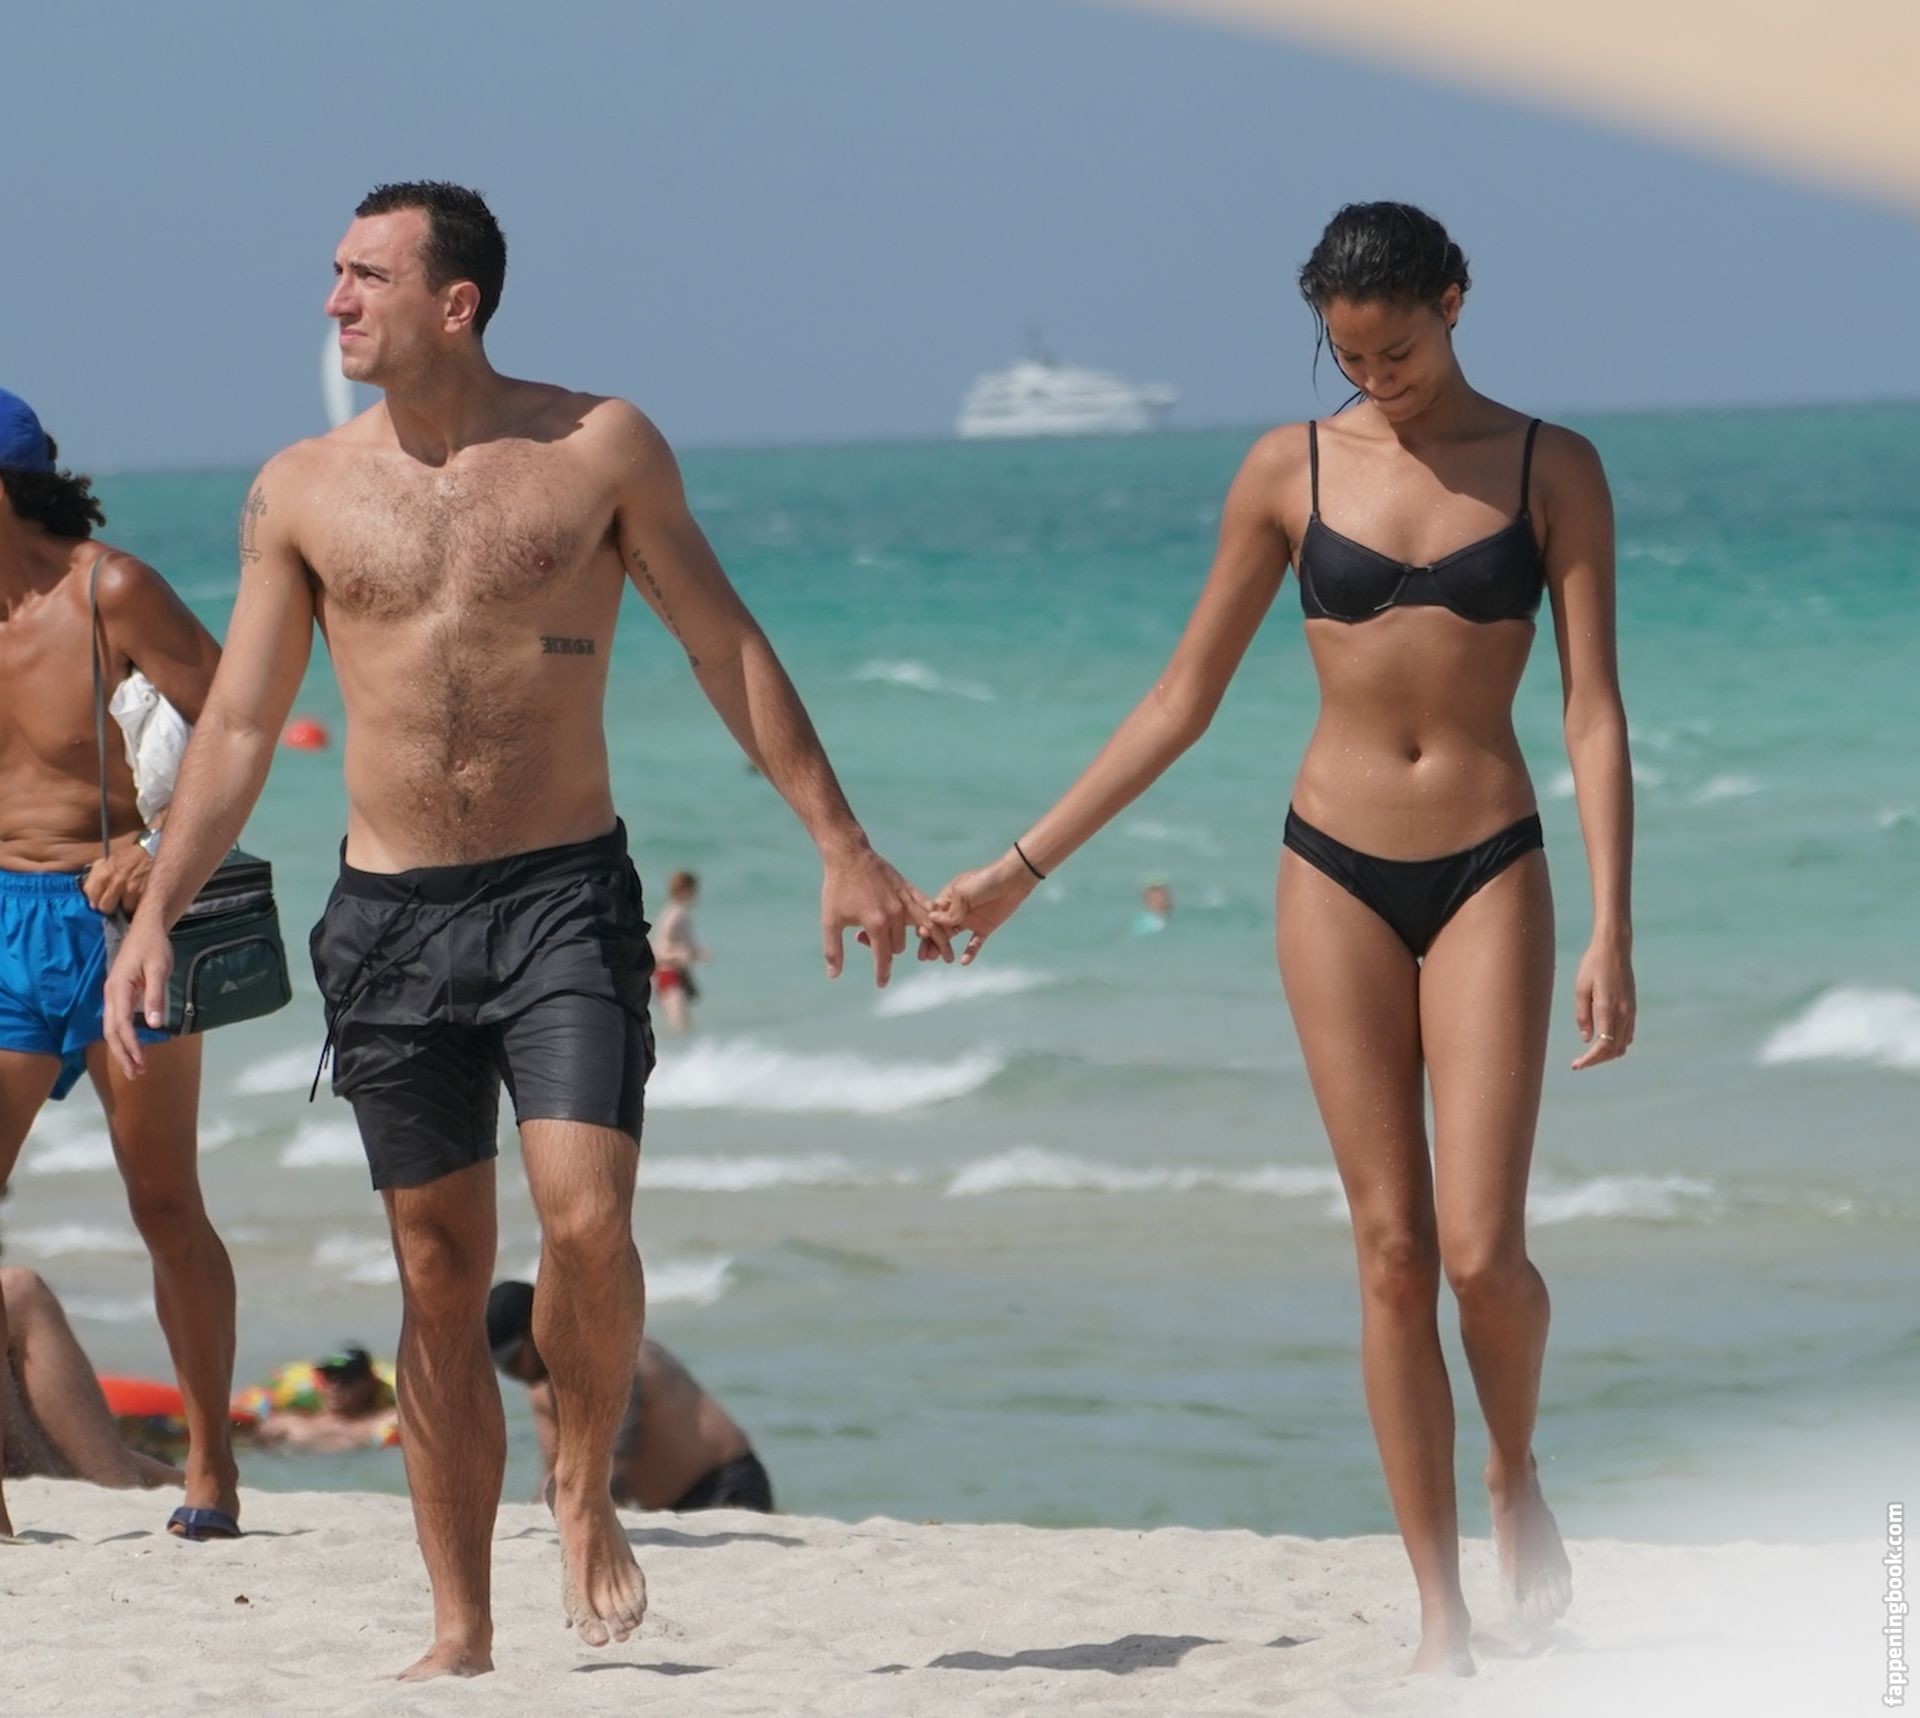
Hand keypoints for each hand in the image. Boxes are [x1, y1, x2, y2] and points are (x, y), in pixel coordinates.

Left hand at [81, 841, 152, 915]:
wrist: (151, 849)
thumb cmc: (127, 855)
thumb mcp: (106, 860)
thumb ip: (95, 876)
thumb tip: (90, 896)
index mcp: (103, 873)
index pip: (91, 895)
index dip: (94, 899)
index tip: (98, 899)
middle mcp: (116, 882)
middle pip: (105, 907)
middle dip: (108, 906)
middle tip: (113, 903)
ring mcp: (131, 889)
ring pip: (123, 909)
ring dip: (125, 906)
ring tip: (128, 899)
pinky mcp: (144, 893)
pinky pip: (137, 906)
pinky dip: (137, 903)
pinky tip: (138, 897)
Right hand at [103, 912, 175, 1075]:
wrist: (146, 928)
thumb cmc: (154, 947)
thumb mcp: (159, 969)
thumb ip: (156, 996)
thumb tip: (155, 1024)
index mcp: (118, 989)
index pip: (121, 1024)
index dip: (130, 1045)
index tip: (140, 1061)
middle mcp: (111, 995)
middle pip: (111, 1031)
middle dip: (122, 1054)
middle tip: (136, 1074)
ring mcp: (113, 995)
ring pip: (112, 1028)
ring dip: (122, 1048)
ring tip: (135, 1067)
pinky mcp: (119, 994)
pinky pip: (116, 1021)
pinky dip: (122, 1037)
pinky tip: (132, 1047)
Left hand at [820, 840, 950, 985]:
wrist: (849, 856)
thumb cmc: (837, 889)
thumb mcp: (830, 921)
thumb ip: (833, 949)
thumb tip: (834, 975)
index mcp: (876, 924)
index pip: (884, 957)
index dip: (882, 973)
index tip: (882, 984)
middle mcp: (894, 914)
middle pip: (898, 946)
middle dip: (886, 950)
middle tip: (862, 939)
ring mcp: (904, 900)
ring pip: (923, 928)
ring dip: (928, 942)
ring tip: (944, 956)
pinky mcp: (908, 888)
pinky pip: (927, 907)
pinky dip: (936, 919)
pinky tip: (944, 927)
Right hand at [930, 852, 1037, 965]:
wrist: (1013, 880)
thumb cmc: (985, 880)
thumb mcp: (963, 892)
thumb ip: (951, 910)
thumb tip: (933, 919)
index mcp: (948, 899)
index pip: (932, 915)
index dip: (926, 926)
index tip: (920, 936)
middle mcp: (957, 911)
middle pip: (939, 929)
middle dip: (930, 942)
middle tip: (924, 957)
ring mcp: (970, 920)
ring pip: (952, 938)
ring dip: (944, 948)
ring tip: (937, 959)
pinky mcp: (984, 928)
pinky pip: (974, 943)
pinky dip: (969, 952)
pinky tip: (963, 962)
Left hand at [1571, 936, 1635, 1069]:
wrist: (1615, 949)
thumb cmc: (1592, 966)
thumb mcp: (1581, 989)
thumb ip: (1583, 1016)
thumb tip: (1586, 1039)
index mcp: (1608, 1009)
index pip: (1602, 1046)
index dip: (1590, 1060)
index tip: (1576, 1065)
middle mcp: (1624, 1013)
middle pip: (1614, 1049)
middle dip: (1597, 1060)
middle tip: (1580, 1062)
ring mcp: (1631, 1011)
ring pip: (1623, 1044)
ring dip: (1608, 1053)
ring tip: (1589, 1054)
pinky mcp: (1632, 1008)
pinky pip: (1628, 1034)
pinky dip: (1617, 1043)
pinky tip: (1603, 1041)